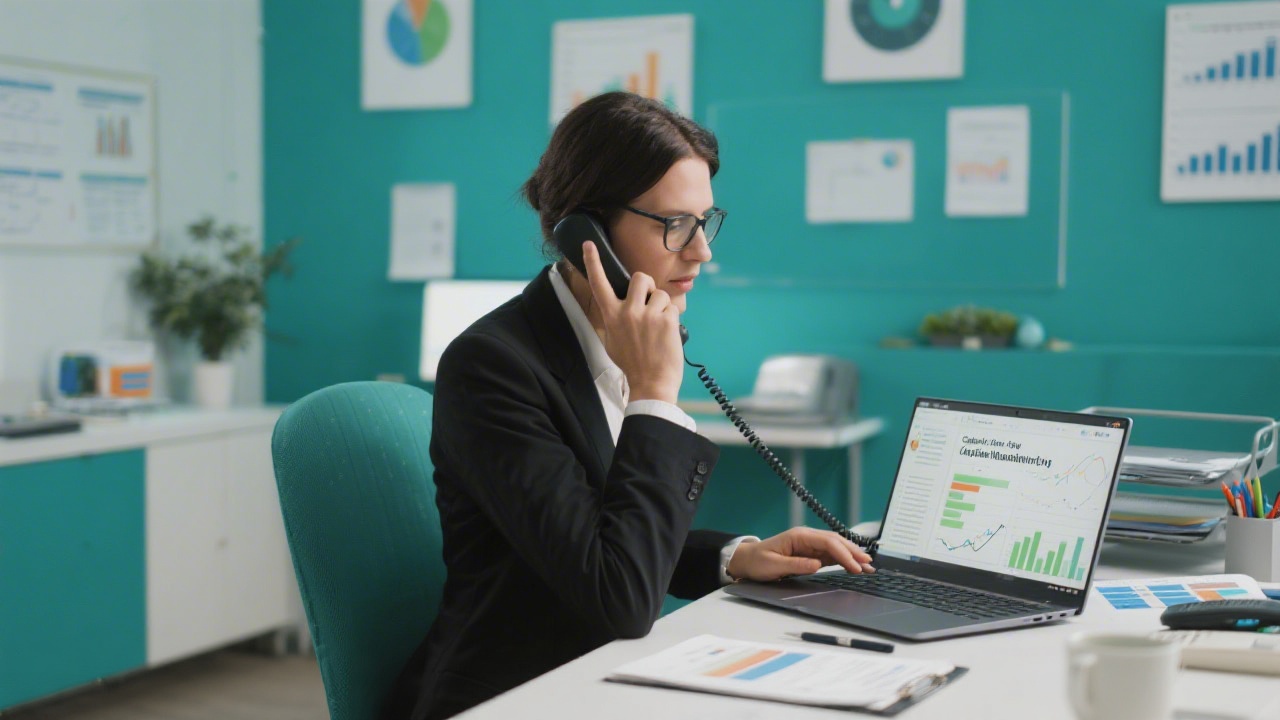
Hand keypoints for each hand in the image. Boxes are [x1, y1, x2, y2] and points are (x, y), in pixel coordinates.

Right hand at [582, 241, 682, 403]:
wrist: (651, 383)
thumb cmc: (632, 363)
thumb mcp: (612, 340)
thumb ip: (615, 318)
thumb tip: (621, 305)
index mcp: (611, 316)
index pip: (599, 283)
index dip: (592, 262)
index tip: (589, 244)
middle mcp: (627, 312)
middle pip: (640, 277)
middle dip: (648, 286)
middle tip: (649, 302)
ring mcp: (647, 315)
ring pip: (660, 293)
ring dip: (662, 305)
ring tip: (658, 326)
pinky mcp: (666, 320)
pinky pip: (672, 307)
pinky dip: (672, 318)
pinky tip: (666, 335)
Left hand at [726, 527, 873, 581]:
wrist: (748, 560)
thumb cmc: (758, 562)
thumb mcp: (774, 565)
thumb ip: (796, 565)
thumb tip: (817, 564)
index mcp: (799, 536)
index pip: (827, 542)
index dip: (843, 553)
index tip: (854, 566)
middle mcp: (806, 537)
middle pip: (835, 542)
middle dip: (853, 552)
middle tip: (869, 564)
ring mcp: (809, 545)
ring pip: (836, 547)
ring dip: (851, 555)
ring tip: (868, 565)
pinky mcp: (810, 553)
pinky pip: (830, 555)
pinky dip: (843, 560)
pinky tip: (854, 565)